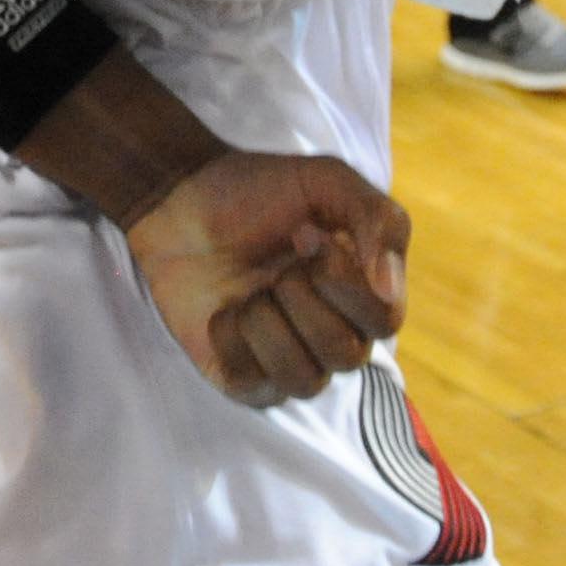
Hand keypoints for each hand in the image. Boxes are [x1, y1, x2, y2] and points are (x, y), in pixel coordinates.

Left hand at [123, 148, 410, 408]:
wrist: (177, 202)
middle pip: (348, 355)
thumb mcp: (325, 179)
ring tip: (249, 292)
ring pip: (305, 381)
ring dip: (267, 324)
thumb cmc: (255, 191)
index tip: (304, 233)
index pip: (384, 318)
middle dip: (300, 297)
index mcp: (361, 290)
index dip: (342, 280)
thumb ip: (379, 220)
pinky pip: (255, 386)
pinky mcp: (246, 377)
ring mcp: (290, 358)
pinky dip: (233, 340)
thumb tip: (387, 290)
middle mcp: (335, 331)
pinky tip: (225, 311)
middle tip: (275, 264)